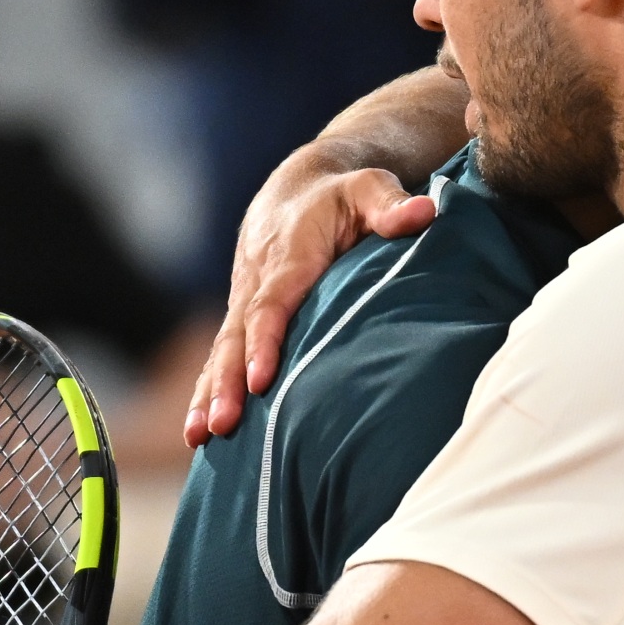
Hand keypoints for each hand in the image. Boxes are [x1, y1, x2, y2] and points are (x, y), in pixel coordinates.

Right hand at [190, 157, 436, 445]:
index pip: (272, 303)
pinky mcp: (240, 315)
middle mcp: (257, 280)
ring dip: (209, 393)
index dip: (264, 341)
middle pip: (237, 334)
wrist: (297, 188)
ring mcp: (243, 299)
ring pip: (222, 349)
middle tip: (221, 422)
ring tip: (198, 436)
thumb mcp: (371, 187)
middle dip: (227, 380)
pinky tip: (198, 432)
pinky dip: (206, 390)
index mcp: (289, 256)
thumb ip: (392, 205)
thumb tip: (425, 212)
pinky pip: (220, 355)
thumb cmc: (342, 195)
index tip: (260, 379)